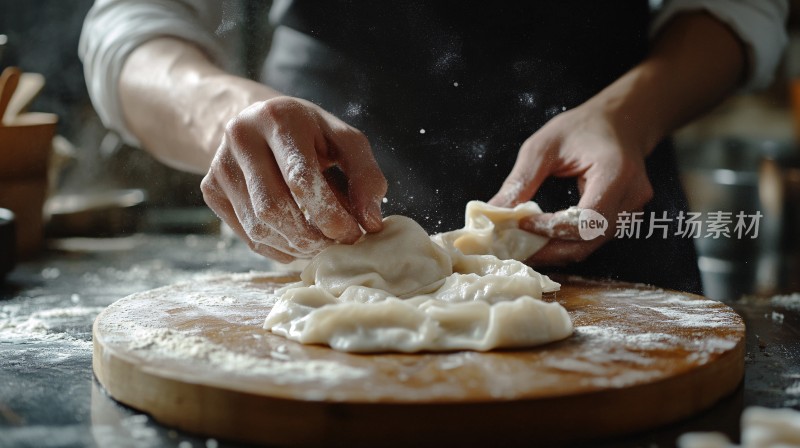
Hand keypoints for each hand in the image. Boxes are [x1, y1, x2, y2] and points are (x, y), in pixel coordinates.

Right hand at [201, 96, 386, 262]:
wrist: (256, 121)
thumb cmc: (310, 134)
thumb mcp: (345, 140)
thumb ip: (366, 176)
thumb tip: (370, 222)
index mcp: (278, 118)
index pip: (300, 179)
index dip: (329, 214)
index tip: (352, 234)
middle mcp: (241, 137)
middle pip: (273, 208)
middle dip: (311, 237)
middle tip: (337, 245)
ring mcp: (219, 165)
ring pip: (259, 228)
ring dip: (296, 247)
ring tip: (320, 243)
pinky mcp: (209, 189)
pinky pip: (247, 236)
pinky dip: (279, 248)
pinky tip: (298, 240)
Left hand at [489, 101, 653, 265]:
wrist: (620, 122)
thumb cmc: (582, 128)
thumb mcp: (544, 145)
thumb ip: (521, 179)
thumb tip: (493, 211)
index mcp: (616, 173)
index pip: (584, 219)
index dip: (550, 228)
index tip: (520, 224)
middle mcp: (631, 196)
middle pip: (589, 240)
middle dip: (549, 250)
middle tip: (515, 251)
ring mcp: (633, 210)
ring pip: (591, 245)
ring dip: (556, 250)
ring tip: (525, 247)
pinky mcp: (627, 218)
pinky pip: (594, 239)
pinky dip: (567, 243)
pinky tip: (543, 240)